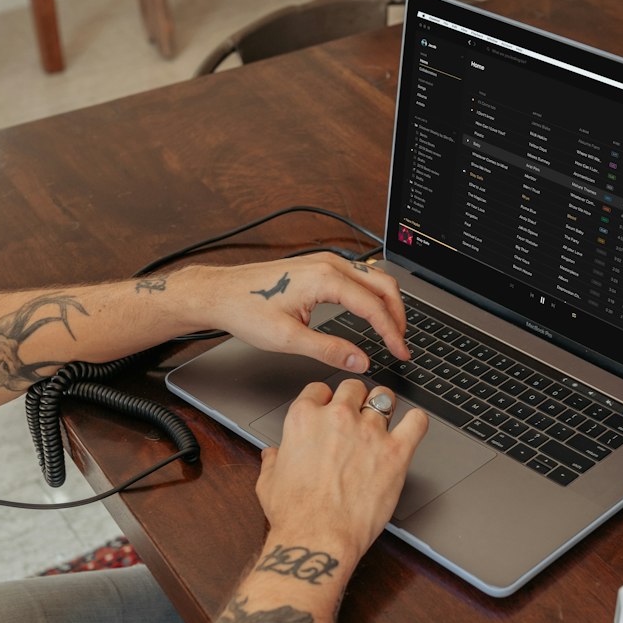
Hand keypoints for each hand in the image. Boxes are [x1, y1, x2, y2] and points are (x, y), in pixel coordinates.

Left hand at [192, 254, 408, 371]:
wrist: (220, 293)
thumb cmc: (246, 310)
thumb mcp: (288, 339)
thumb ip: (329, 350)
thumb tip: (360, 361)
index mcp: (325, 279)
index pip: (374, 307)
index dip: (392, 333)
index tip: (400, 352)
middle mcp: (329, 264)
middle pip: (383, 285)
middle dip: (398, 315)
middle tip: (402, 343)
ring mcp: (325, 262)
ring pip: (373, 278)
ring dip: (387, 303)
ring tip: (392, 330)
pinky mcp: (319, 266)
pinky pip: (358, 276)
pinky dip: (373, 294)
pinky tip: (372, 312)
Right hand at [254, 380, 428, 571]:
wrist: (318, 537)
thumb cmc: (295, 514)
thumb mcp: (269, 482)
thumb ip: (274, 461)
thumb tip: (274, 455)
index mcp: (304, 419)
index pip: (320, 389)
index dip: (326, 400)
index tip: (330, 410)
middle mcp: (338, 418)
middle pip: (353, 387)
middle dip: (355, 398)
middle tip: (357, 415)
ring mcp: (369, 432)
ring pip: (384, 398)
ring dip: (384, 406)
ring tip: (384, 419)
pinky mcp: (396, 452)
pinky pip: (417, 422)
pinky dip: (416, 422)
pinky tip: (411, 428)